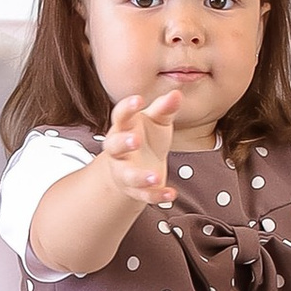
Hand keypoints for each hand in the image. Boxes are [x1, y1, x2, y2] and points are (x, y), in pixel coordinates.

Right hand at [96, 90, 176, 209]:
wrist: (137, 168)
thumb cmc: (146, 137)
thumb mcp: (156, 121)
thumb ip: (164, 108)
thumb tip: (177, 94)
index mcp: (123, 128)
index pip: (120, 115)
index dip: (127, 107)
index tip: (138, 99)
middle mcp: (118, 151)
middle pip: (113, 146)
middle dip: (123, 143)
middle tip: (135, 140)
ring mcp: (124, 171)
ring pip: (127, 176)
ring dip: (140, 177)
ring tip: (155, 177)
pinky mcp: (135, 190)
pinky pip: (144, 195)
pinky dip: (157, 196)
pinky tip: (171, 194)